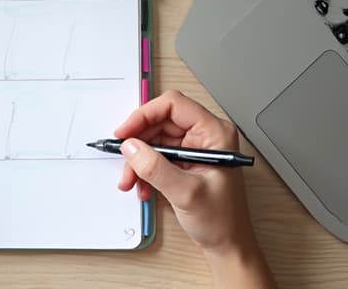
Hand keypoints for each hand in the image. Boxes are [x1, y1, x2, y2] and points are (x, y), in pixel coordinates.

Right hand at [115, 90, 274, 287]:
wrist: (228, 245)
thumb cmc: (222, 220)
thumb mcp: (185, 193)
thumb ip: (155, 167)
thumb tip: (131, 146)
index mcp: (214, 133)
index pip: (173, 105)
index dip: (145, 115)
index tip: (126, 132)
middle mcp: (205, 135)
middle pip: (159, 122)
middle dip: (138, 143)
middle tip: (124, 159)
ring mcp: (194, 148)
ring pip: (154, 140)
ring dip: (138, 160)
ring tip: (131, 181)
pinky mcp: (184, 160)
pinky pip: (156, 155)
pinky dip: (144, 169)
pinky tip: (142, 186)